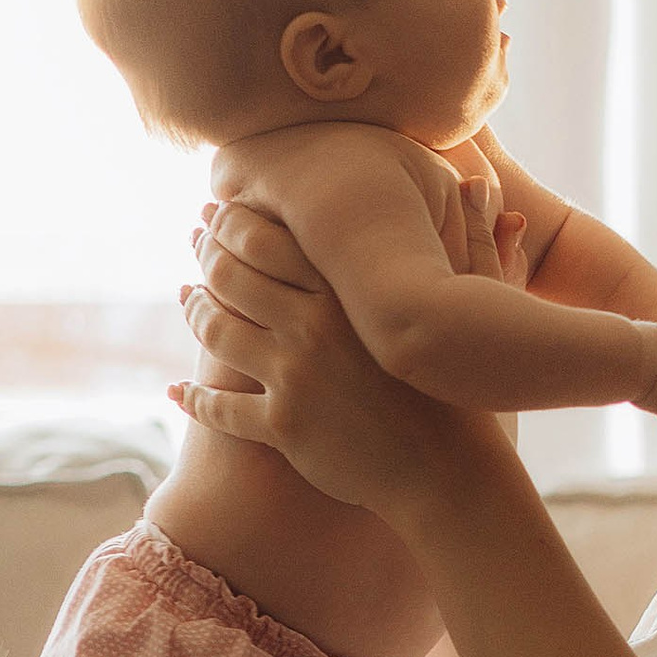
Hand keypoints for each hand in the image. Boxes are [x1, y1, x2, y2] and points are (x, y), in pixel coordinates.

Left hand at [172, 205, 492, 521]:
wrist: (451, 471)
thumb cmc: (464, 385)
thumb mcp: (475, 303)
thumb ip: (474, 239)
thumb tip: (480, 184)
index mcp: (347, 291)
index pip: (266, 237)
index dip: (232, 220)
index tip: (218, 210)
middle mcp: (312, 327)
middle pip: (230, 277)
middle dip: (205, 253)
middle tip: (195, 241)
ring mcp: (293, 378)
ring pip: (217, 333)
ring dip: (194, 311)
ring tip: (187, 299)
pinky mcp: (282, 428)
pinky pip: (220, 408)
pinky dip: (192, 399)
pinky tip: (176, 392)